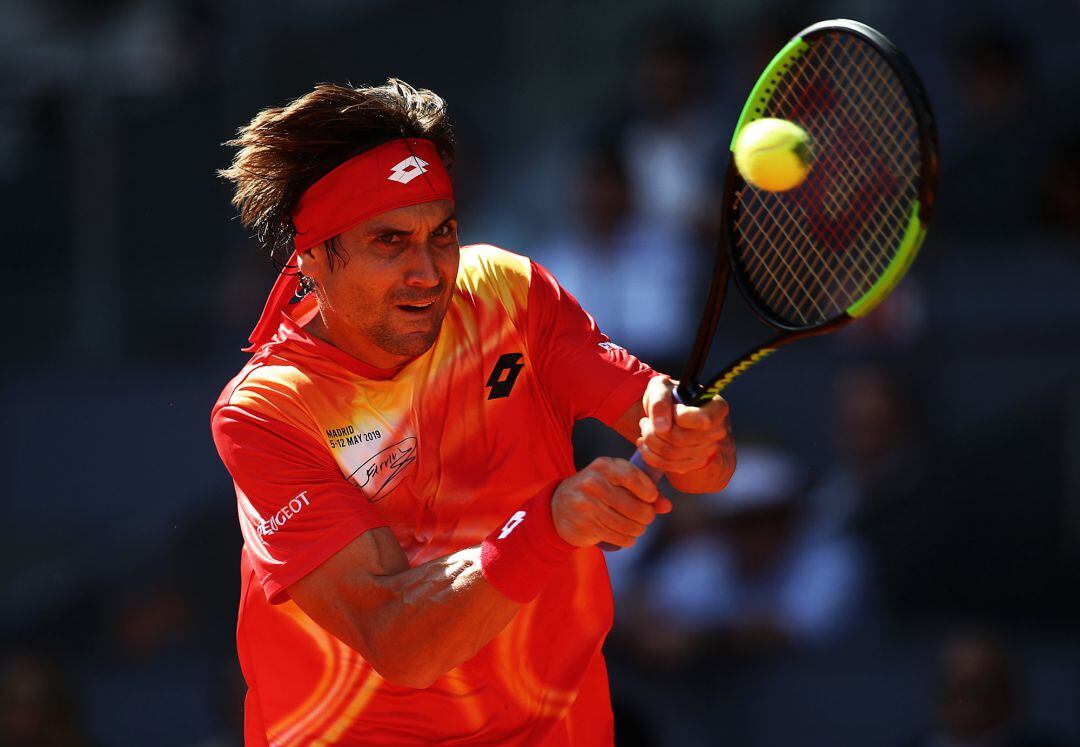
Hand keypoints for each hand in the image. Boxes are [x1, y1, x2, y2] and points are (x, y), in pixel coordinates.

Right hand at [551, 457, 672, 547]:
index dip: (649, 492)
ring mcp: (587, 505)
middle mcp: (593, 483)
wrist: (558, 506)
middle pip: (636, 508)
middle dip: (646, 516)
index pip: (634, 477)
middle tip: (644, 517)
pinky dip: (627, 539)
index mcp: (603, 466)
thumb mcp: (616, 482)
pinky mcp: (585, 526)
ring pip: (630, 526)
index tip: (651, 498)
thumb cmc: (596, 491)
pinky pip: (620, 538)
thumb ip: (643, 490)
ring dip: (637, 530)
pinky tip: (622, 534)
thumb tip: (667, 506)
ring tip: (634, 526)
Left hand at [637, 374, 735, 492]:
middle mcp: (717, 431)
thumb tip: (661, 427)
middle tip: (645, 421)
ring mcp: (707, 450)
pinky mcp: (694, 463)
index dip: (680, 417)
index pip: (702, 421)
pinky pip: (669, 466)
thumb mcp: (662, 387)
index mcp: (717, 408)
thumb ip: (660, 401)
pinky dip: (650, 455)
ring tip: (645, 429)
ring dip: (650, 442)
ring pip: (672, 455)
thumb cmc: (669, 396)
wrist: (671, 412)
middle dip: (654, 431)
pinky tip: (645, 443)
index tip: (672, 408)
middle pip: (681, 440)